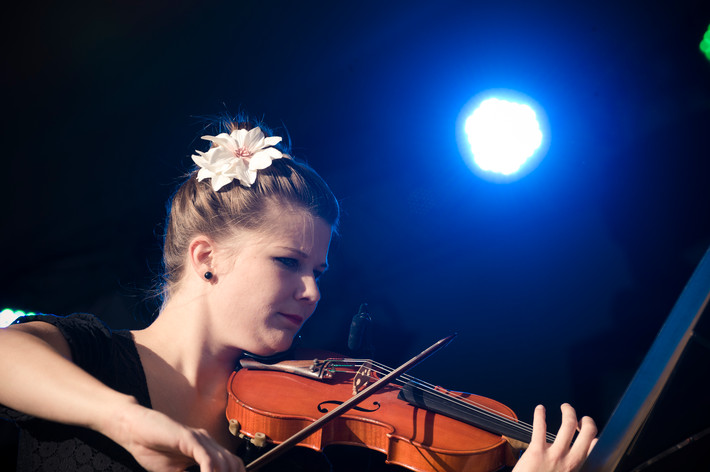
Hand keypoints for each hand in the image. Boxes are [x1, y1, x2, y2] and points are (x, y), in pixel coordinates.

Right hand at [104, 403, 244, 471]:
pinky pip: (206, 456)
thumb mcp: (173, 471)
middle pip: (233, 463)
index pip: (232, 464)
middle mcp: (207, 442)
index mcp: (206, 449)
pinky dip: (209, 470)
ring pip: (223, 461)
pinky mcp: (188, 437)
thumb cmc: (152, 448)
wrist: (134, 429)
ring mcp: (199, 438)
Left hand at [512, 403, 596, 471]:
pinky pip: (540, 427)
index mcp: (576, 468)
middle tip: (581, 417)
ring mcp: (554, 455)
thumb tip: (571, 457)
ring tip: (565, 407)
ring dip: (569, 412)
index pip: (594, 448)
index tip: (591, 433)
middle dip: (587, 421)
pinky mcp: (536, 451)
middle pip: (587, 433)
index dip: (595, 437)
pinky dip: (540, 415)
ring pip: (568, 426)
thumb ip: (568, 467)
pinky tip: (540, 409)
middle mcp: (569, 461)